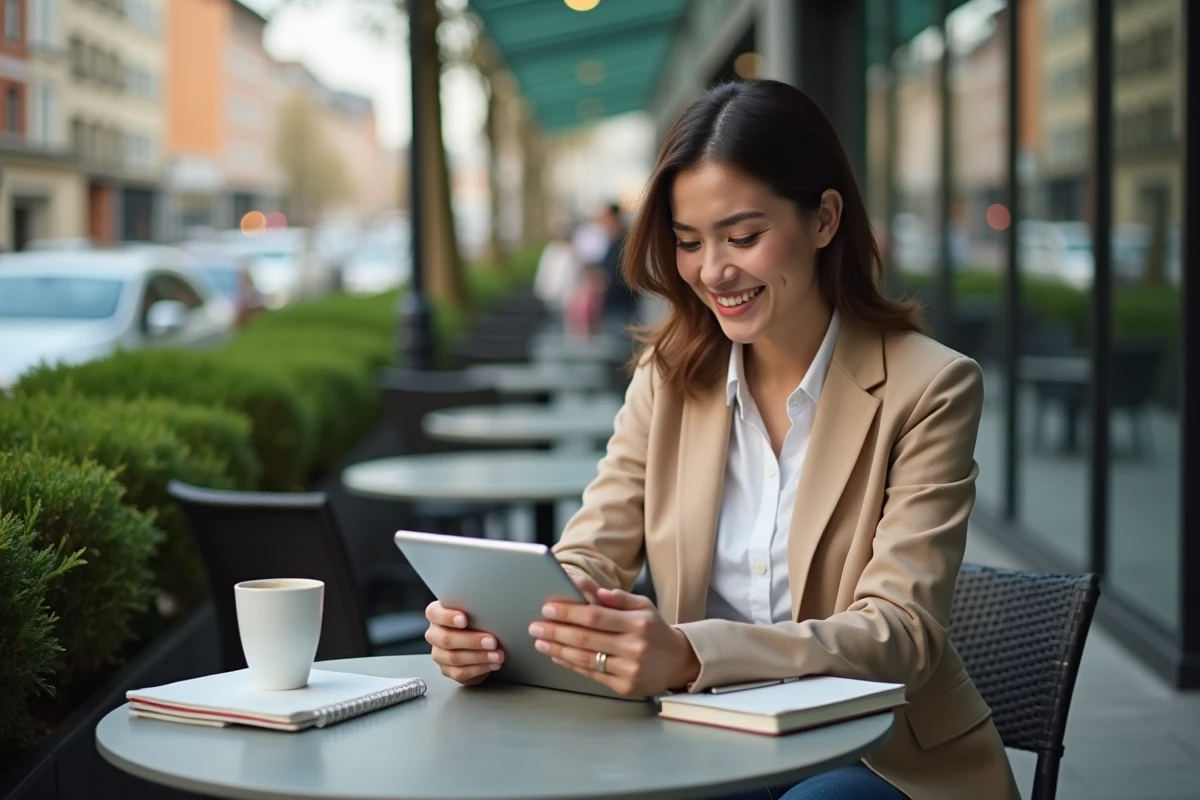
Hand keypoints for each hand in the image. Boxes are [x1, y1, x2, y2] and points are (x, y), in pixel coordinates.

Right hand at [424, 601, 503, 684]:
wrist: (476, 642)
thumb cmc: (474, 621)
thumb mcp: (474, 612)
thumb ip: (474, 610)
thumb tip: (491, 611)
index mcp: (437, 615)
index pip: (434, 613)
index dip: (448, 617)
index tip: (464, 620)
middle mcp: (434, 634)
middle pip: (446, 639)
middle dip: (472, 641)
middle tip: (492, 642)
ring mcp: (439, 654)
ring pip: (454, 658)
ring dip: (479, 657)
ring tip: (497, 655)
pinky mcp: (446, 670)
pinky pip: (460, 672)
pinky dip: (479, 668)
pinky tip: (492, 664)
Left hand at [529, 587, 700, 696]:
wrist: (678, 662)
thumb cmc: (655, 630)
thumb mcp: (643, 606)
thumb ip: (617, 598)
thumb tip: (590, 590)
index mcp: (639, 623)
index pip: (595, 616)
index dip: (569, 612)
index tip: (548, 608)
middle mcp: (634, 647)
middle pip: (586, 638)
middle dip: (556, 631)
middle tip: (536, 626)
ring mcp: (629, 670)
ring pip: (586, 659)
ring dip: (558, 650)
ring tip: (541, 641)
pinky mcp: (625, 687)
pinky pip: (591, 675)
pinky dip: (571, 665)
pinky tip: (557, 656)